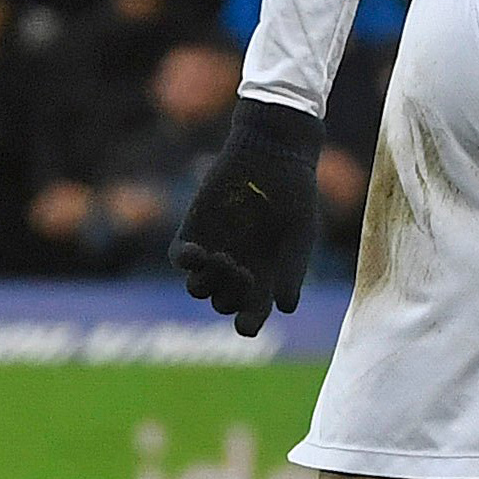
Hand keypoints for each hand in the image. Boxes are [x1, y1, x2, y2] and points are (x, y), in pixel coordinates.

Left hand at [170, 96, 323, 335]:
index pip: (250, 315)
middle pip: (222, 304)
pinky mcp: (194, 230)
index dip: (246, 324)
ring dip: (208, 282)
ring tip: (224, 258)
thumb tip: (285, 309)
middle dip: (230, 296)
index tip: (247, 324)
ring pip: (197, 288)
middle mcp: (237, 268)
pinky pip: (178, 257)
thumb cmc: (295, 194)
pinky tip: (196, 252)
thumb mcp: (301, 233)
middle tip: (244, 270)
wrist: (273, 153)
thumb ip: (293, 268)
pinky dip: (184, 260)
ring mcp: (213, 250)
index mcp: (265, 276)